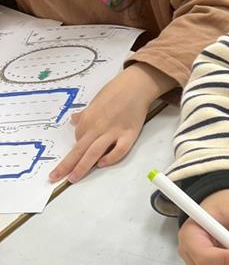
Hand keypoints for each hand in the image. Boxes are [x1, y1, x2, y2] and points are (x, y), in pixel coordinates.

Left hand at [50, 63, 171, 183]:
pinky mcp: (129, 135)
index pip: (77, 140)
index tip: (73, 158)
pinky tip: (102, 164)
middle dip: (66, 165)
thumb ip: (85, 115)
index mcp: (87, 119)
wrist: (136, 85)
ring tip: (73, 178)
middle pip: (79, 150)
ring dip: (82, 167)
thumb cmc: (115, 92)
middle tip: (56, 177)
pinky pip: (119, 150)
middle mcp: (97, 127)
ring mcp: (113, 132)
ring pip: (93, 152)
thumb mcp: (95, 102)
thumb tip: (74, 121)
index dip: (75, 150)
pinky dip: (110, 158)